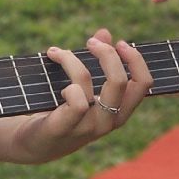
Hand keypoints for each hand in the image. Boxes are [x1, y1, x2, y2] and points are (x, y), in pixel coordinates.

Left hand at [11, 30, 152, 162]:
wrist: (34, 145)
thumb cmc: (62, 112)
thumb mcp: (84, 88)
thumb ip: (98, 61)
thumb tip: (105, 33)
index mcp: (119, 111)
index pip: (144, 84)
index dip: (136, 59)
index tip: (119, 43)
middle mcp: (108, 121)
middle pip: (120, 80)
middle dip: (106, 53)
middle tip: (90, 42)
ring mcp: (86, 127)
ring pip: (87, 82)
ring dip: (70, 59)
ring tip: (56, 53)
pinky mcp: (64, 129)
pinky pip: (74, 101)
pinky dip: (64, 83)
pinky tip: (55, 81)